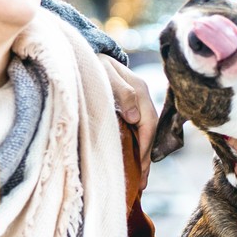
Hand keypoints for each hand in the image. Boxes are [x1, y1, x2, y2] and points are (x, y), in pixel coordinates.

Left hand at [100, 54, 157, 185]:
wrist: (86, 52)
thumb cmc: (92, 63)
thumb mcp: (104, 74)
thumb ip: (121, 92)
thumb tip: (136, 117)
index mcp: (139, 90)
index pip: (148, 124)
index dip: (144, 148)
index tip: (139, 169)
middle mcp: (142, 97)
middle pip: (150, 132)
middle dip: (146, 158)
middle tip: (142, 184)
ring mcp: (137, 103)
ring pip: (145, 134)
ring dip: (143, 156)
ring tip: (140, 180)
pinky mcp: (130, 108)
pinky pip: (138, 131)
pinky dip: (137, 147)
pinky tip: (133, 162)